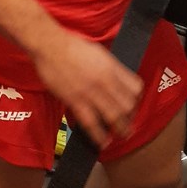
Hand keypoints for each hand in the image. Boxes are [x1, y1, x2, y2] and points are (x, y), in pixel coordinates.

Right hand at [32, 26, 142, 147]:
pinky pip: (91, 123)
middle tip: (127, 122)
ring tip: (121, 135)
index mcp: (112, 67)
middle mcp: (105, 81)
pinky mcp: (75, 100)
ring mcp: (90, 92)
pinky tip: (102, 141)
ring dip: (120, 129)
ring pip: (113, 116)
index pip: (135, 88)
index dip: (136, 99)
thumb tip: (118, 81)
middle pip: (127, 105)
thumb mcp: (99, 52)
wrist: (50, 45)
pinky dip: (98, 135)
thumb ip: (111, 68)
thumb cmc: (72, 45)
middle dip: (130, 117)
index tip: (133, 104)